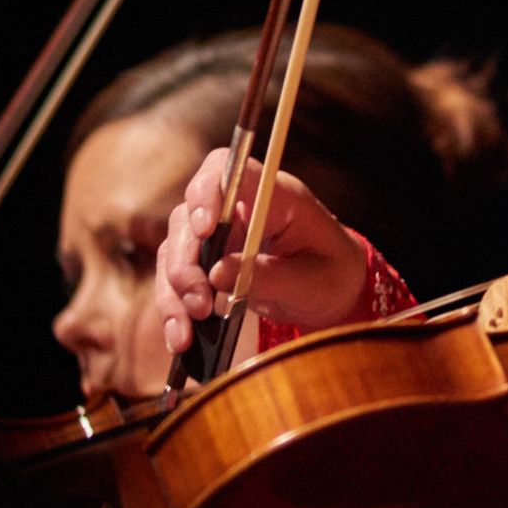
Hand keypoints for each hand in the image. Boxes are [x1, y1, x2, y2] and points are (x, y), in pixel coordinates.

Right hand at [157, 150, 366, 354]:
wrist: (333, 294)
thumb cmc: (332, 275)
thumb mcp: (314, 282)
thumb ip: (270, 276)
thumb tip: (216, 274)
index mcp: (275, 196)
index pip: (228, 170)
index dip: (208, 192)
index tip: (205, 229)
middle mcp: (239, 209)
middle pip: (188, 217)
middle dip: (186, 262)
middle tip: (200, 304)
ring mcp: (218, 234)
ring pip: (175, 250)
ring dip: (175, 292)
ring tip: (186, 333)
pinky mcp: (206, 261)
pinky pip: (176, 280)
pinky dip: (174, 308)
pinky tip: (179, 338)